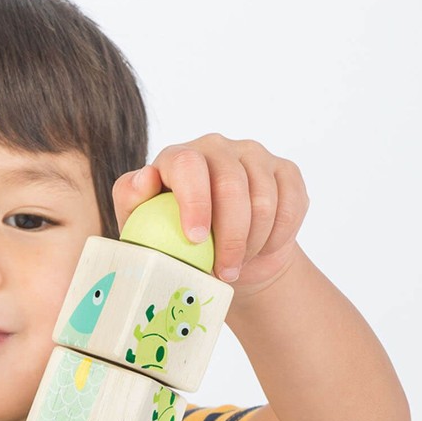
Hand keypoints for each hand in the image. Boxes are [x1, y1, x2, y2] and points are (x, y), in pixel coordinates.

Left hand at [112, 134, 308, 292]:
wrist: (225, 258)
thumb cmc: (174, 243)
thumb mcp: (141, 226)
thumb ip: (131, 199)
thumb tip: (144, 179)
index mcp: (179, 157)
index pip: (187, 165)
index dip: (195, 201)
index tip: (196, 240)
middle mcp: (216, 148)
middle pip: (231, 184)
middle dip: (230, 236)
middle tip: (224, 272)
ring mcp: (254, 156)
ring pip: (264, 200)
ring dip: (252, 243)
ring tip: (236, 266)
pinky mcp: (285, 171)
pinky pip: (291, 205)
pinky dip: (277, 237)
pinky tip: (261, 251)